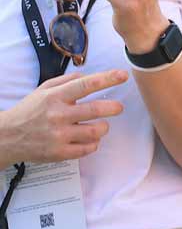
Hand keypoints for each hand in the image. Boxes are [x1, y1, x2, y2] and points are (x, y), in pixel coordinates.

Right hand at [0, 69, 126, 162]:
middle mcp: (58, 115)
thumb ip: (68, 81)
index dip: (107, 79)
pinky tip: (88, 139)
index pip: (86, 85)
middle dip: (113, 108)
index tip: (123, 75)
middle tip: (117, 107)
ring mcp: (58, 136)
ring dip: (103, 127)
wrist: (7, 137)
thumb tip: (90, 76)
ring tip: (100, 125)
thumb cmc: (30, 111)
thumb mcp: (44, 90)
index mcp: (55, 97)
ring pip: (95, 131)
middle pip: (96, 110)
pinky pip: (88, 149)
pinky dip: (93, 143)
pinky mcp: (59, 153)